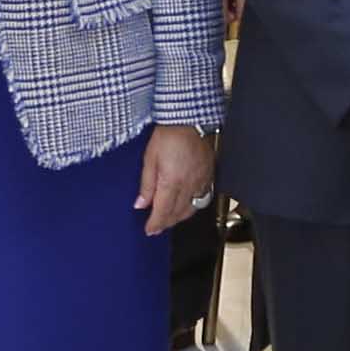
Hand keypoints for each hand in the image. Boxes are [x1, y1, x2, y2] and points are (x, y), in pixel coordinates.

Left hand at [133, 123, 217, 238]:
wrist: (188, 120)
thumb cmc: (168, 135)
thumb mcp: (149, 159)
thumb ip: (146, 185)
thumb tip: (140, 204)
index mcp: (172, 181)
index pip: (163, 211)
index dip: (155, 224)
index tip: (149, 230)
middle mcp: (189, 185)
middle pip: (177, 213)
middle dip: (166, 223)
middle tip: (156, 227)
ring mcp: (201, 182)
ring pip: (191, 209)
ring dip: (179, 217)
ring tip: (169, 220)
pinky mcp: (209, 176)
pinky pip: (202, 198)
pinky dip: (192, 207)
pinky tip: (186, 205)